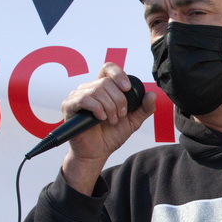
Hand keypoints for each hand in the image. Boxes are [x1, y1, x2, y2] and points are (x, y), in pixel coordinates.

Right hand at [61, 63, 152, 193]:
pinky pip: (84, 99)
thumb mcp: (133, 121)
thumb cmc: (111, 136)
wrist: (97, 153)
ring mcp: (77, 96)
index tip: (127, 89)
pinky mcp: (69, 106)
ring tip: (111, 120)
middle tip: (120, 115)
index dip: (119, 74)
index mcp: (103, 88)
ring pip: (96, 89)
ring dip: (109, 107)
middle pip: (106, 82)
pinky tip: (101, 118)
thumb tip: (152, 94)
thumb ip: (144, 108)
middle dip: (118, 100)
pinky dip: (97, 108)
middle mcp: (89, 89)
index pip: (108, 68)